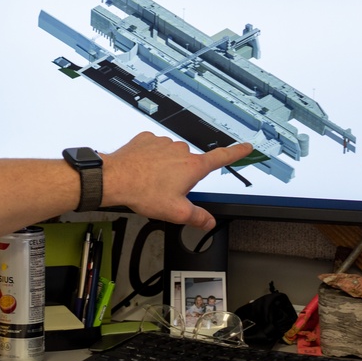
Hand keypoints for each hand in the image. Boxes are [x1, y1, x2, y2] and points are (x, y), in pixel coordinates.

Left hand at [102, 132, 252, 229]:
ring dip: (165, 166)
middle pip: (190, 163)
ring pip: (170, 155)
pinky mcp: (146, 139)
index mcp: (192, 166)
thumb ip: (197, 218)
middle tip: (167, 189)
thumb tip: (209, 222)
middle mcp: (180, 150)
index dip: (236, 153)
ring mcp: (162, 142)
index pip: (222, 157)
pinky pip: (154, 148)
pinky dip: (150, 158)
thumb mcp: (176, 212)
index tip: (246, 147)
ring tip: (151, 180)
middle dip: (182, 175)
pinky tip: (142, 170)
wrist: (115, 178)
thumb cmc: (144, 191)